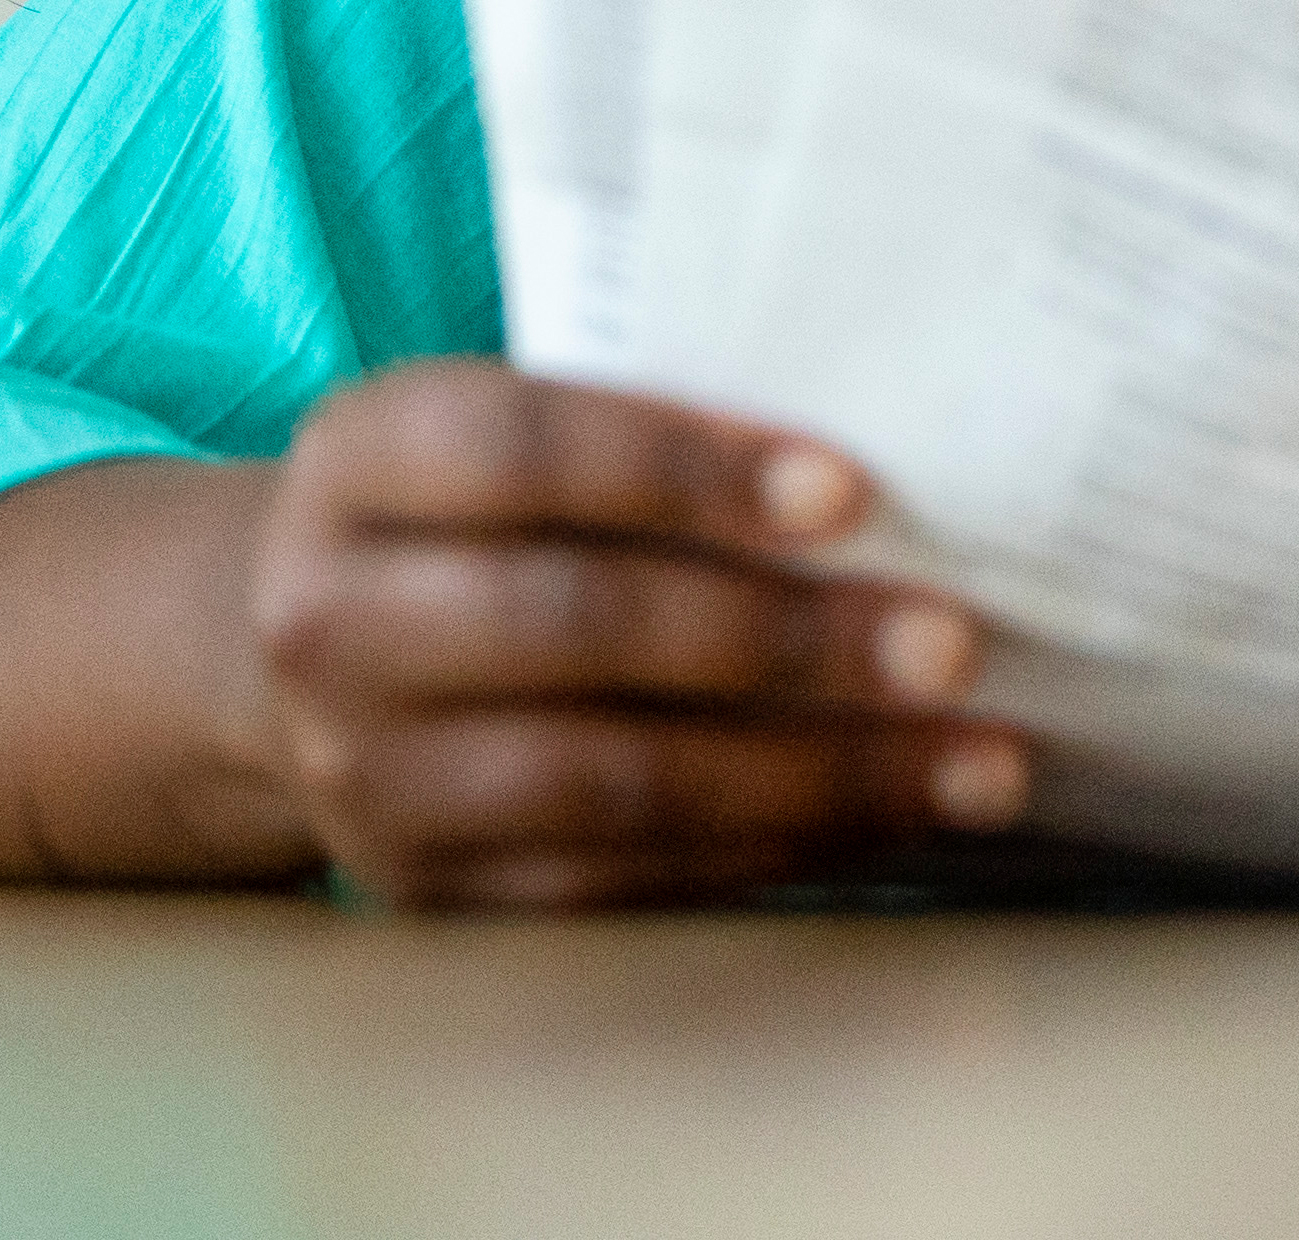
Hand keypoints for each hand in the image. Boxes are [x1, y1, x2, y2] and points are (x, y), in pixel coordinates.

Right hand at [244, 358, 1030, 909]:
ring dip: (816, 774)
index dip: (687, 469)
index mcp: (363, 460)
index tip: (851, 493)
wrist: (317, 649)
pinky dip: (769, 849)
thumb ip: (659, 427)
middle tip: (951, 646)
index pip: (526, 453)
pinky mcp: (427, 891)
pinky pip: (619, 881)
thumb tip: (888, 479)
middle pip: (578, 625)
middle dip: (787, 640)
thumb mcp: (521, 420)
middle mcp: (334, 621)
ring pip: (612, 779)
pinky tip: (885, 820)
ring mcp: (367, 774)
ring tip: (968, 762)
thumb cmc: (488, 502)